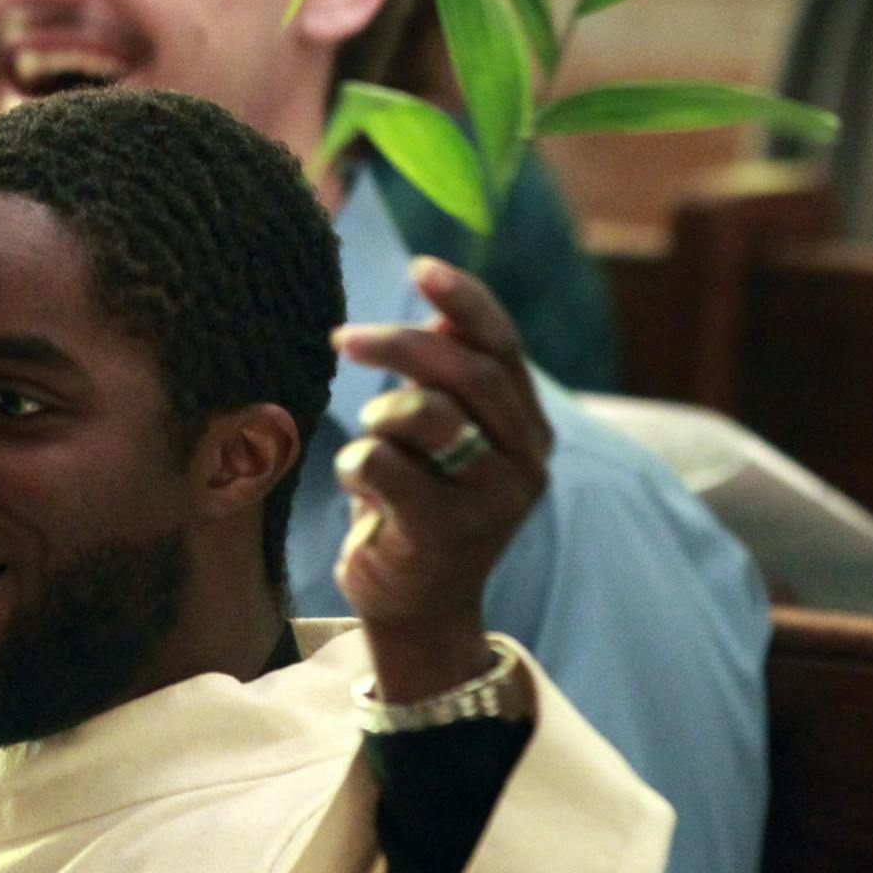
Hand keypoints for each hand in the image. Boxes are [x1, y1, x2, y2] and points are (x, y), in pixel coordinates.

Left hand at [330, 257, 551, 701]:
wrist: (417, 605)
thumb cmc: (418, 504)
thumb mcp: (440, 439)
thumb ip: (448, 382)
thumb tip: (442, 314)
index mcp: (529, 429)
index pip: (503, 348)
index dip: (465, 302)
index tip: (421, 267)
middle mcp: (527, 463)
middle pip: (468, 374)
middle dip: (400, 346)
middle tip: (343, 338)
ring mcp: (494, 502)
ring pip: (430, 417)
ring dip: (380, 415)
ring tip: (370, 438)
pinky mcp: (449, 534)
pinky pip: (386, 465)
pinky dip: (356, 464)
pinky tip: (361, 486)